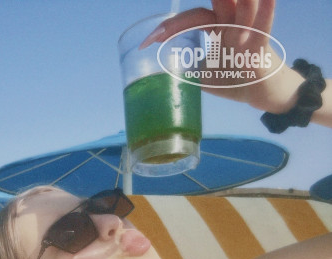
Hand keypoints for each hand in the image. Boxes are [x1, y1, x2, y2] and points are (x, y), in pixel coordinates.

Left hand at [143, 0, 303, 112]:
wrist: (264, 92)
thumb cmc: (236, 79)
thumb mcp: (204, 77)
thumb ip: (188, 71)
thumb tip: (162, 78)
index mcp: (217, 28)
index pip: (193, 18)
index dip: (172, 26)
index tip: (150, 41)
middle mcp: (231, 25)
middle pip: (215, 6)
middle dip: (187, 17)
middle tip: (164, 30)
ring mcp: (246, 32)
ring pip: (241, 8)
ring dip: (236, 1)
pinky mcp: (259, 44)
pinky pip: (262, 26)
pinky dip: (265, 11)